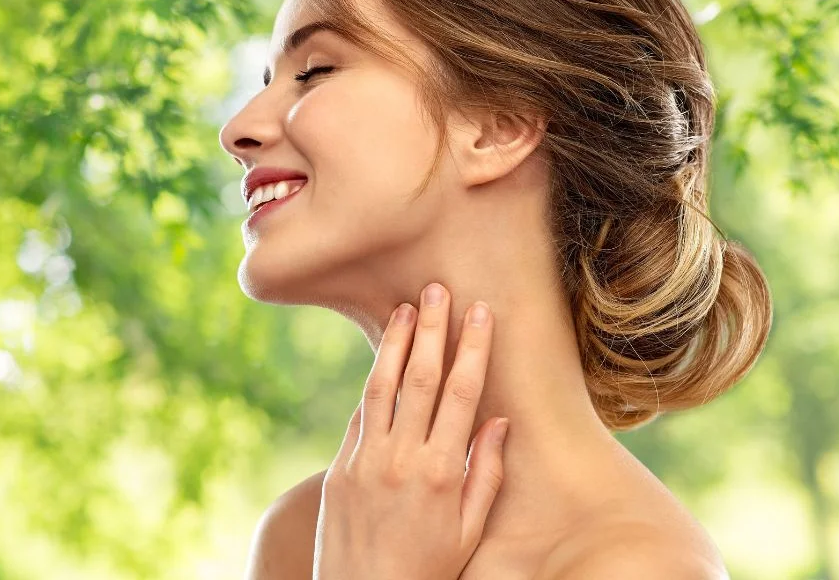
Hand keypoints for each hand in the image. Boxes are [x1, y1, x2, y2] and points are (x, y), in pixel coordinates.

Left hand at [312, 283, 508, 579]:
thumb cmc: (428, 572)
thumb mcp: (470, 532)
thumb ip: (485, 474)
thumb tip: (500, 421)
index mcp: (441, 473)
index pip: (462, 393)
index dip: (473, 347)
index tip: (480, 312)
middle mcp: (400, 459)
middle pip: (420, 377)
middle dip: (431, 328)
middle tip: (436, 288)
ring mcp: (364, 461)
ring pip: (381, 387)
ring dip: (394, 342)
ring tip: (405, 308)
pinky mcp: (337, 469)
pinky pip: (359, 415)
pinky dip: (372, 383)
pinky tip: (384, 359)